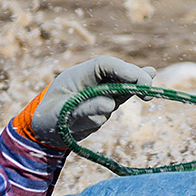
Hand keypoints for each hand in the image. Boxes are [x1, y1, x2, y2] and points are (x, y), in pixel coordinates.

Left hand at [28, 55, 155, 147]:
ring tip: (145, 94)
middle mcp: (93, 80)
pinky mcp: (108, 102)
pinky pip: (122, 98)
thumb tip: (109, 104)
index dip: (123, 69)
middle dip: (136, 77)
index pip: (104, 65)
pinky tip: (145, 93)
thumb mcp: (61, 116)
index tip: (138, 79)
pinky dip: (132, 95)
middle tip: (147, 91)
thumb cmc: (50, 119)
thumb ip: (84, 110)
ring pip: (124, 85)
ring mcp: (102, 91)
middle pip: (119, 71)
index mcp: (79, 75)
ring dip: (135, 87)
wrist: (48, 130)